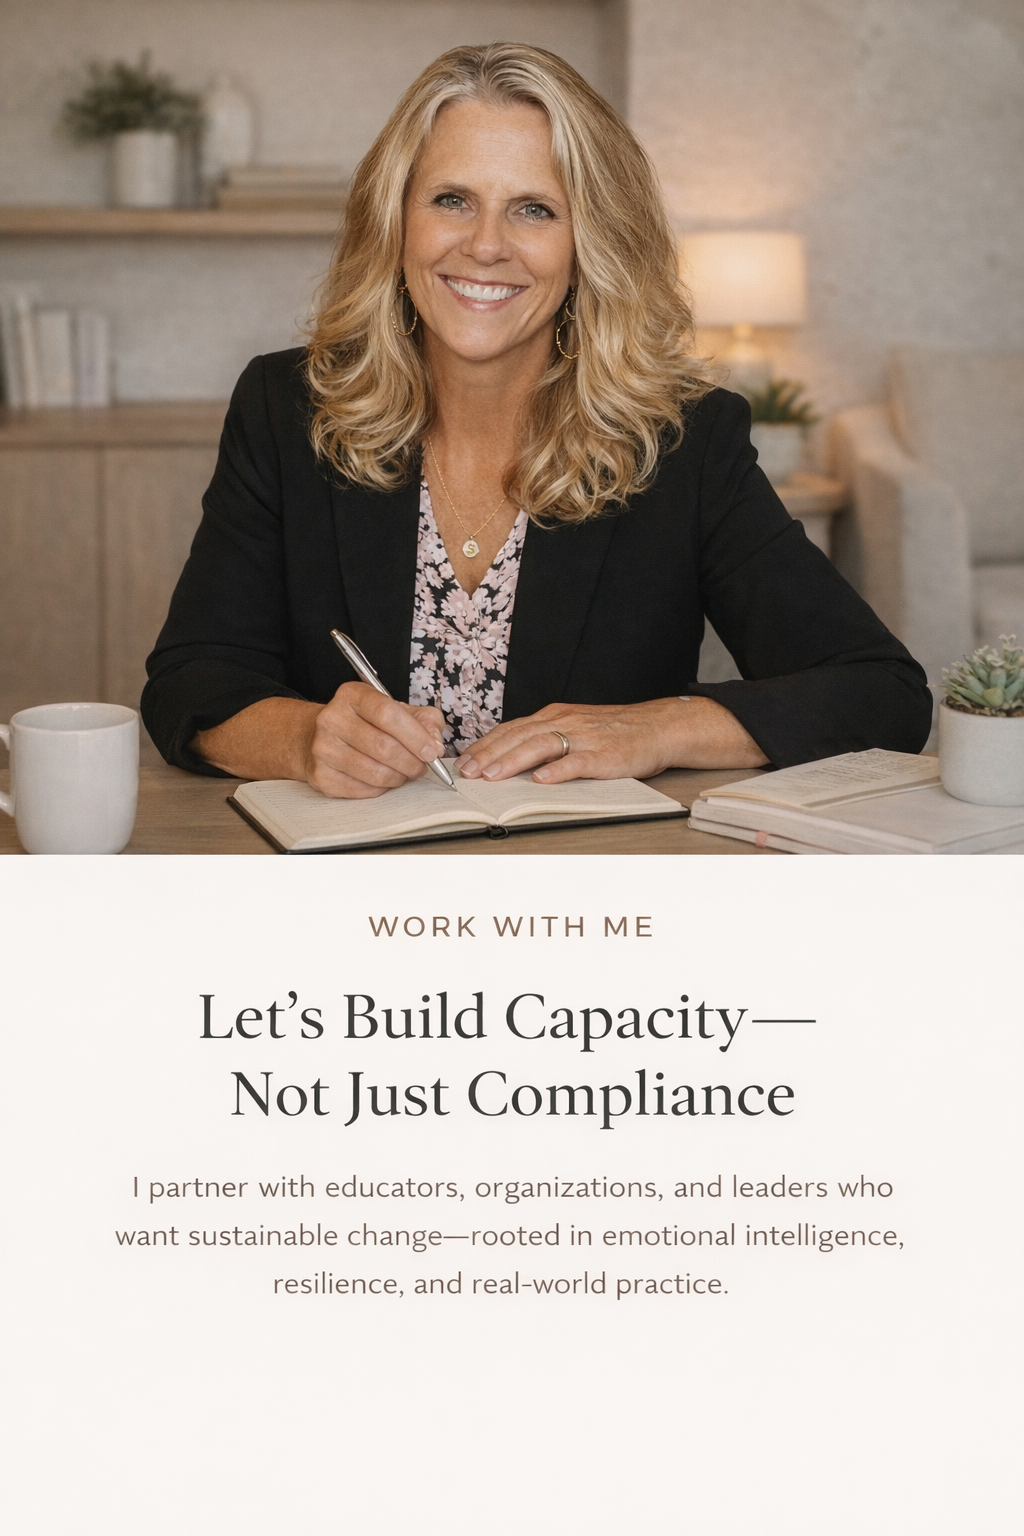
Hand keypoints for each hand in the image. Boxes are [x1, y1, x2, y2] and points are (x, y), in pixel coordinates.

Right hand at [304, 683, 446, 797]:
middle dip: (411, 762)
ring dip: (398, 777)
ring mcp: (323, 748)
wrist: (320, 736)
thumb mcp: (397, 710)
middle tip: (422, 767)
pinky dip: (381, 788)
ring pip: (374, 772)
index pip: (387, 713)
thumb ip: (423, 721)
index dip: (415, 736)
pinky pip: (362, 789)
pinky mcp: (321, 775)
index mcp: (353, 696)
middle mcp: (332, 719)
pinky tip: (384, 779)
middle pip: (382, 746)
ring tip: (404, 772)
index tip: (431, 751)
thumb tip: (435, 744)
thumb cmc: (366, 723)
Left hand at [456, 698, 767, 783]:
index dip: (485, 745)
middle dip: (489, 755)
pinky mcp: (605, 754)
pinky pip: (577, 762)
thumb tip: (511, 759)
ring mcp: (584, 737)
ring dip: (513, 761)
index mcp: (555, 716)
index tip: (464, 761)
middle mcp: (565, 722)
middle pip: (519, 736)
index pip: (512, 729)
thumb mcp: (575, 729)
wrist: (659, 727)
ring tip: (492, 776)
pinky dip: (558, 770)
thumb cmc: (616, 732)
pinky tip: (541, 779)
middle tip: (468, 771)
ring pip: (541, 746)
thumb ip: (545, 740)